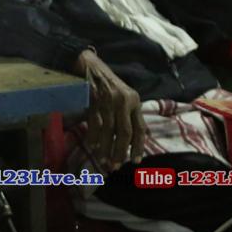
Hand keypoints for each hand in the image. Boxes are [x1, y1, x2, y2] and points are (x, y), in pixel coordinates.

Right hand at [73, 50, 146, 172]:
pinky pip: (94, 124)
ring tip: (104, 161)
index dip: (138, 146)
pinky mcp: (93, 102)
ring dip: (106, 148)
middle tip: (117, 166)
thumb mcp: (125, 95)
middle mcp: (123, 102)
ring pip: (109, 131)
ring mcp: (107, 102)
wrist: (90, 65)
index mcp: (134, 101)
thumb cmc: (108, 82)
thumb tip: (141, 134)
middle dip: (121, 151)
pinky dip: (94, 137)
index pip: (139, 127)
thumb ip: (131, 113)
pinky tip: (94, 147)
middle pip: (124, 132)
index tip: (136, 161)